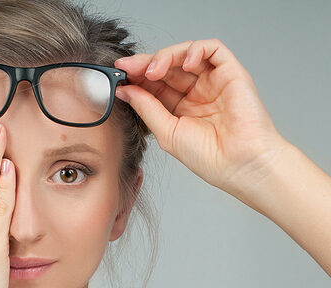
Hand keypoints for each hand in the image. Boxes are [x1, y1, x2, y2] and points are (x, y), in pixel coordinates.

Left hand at [114, 38, 289, 197]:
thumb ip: (146, 108)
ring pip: (186, 54)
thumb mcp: (167, 132)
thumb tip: (124, 90)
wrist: (240, 165)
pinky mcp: (231, 73)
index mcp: (180, 108)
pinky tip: (183, 63)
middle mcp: (196, 92)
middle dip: (145, 64)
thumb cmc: (209, 157)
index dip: (137, 77)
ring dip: (166, 56)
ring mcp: (213, 81)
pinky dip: (196, 50)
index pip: (155, 84)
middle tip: (129, 67)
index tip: (119, 75)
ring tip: (153, 70)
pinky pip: (213, 50)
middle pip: (167, 67)